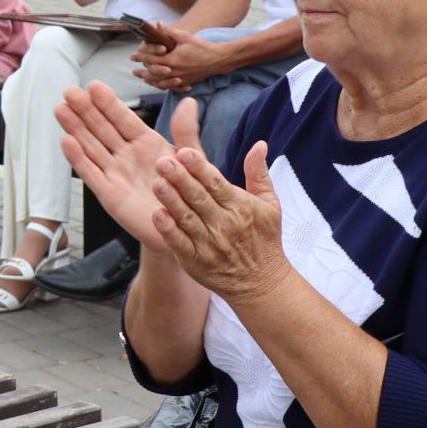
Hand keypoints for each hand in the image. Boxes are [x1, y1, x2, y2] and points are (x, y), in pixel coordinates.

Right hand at [56, 82, 193, 248]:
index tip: (95, 86)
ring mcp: (115, 173)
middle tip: (70, 92)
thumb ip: (185, 132)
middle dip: (86, 110)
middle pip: (102, 129)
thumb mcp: (192, 160)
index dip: (109, 103)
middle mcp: (127, 155)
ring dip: (76, 129)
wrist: (184, 228)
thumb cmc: (187, 192)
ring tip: (61, 110)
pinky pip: (91, 174)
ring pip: (91, 147)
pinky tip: (67, 141)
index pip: (124, 119)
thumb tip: (188, 102)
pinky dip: (78, 159)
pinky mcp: (108, 194)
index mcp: (146, 143)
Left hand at [135, 29, 227, 91]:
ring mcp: (180, 79)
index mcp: (172, 60)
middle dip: (142, 73)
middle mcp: (174, 71)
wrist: (218, 59)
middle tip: (134, 72)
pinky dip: (163, 87)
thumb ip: (170, 32)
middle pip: (153, 75)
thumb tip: (158, 24)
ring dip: (150, 82)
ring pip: (161, 83)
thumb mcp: (185, 36)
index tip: (133, 57)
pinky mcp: (186, 83)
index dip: (140, 58)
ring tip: (144, 79)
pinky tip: (160, 85)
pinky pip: (171, 88)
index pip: (151, 60)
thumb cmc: (202, 47)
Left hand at [150, 140, 293, 306]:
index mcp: (240, 206)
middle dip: (180, 179)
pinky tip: (157, 215)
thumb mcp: (270, 204)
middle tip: (162, 161)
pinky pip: (180, 244)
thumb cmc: (264, 239)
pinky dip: (168, 230)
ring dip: (171, 201)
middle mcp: (224, 224)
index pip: (217, 183)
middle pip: (199, 198)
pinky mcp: (195, 261)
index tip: (184, 152)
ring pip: (187, 218)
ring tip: (156, 183)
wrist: (261, 284)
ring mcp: (209, 244)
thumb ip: (259, 173)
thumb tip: (259, 144)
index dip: (200, 167)